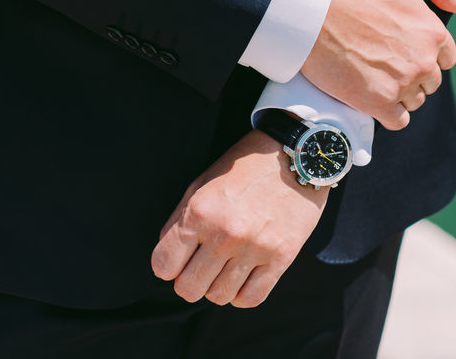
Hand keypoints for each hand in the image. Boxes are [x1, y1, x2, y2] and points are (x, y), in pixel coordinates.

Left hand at [151, 130, 326, 307]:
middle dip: (188, 282)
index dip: (166, 266)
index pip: (164, 265)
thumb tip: (166, 257)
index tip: (176, 260)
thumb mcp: (200, 185)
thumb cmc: (241, 169)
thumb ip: (178, 221)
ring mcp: (254, 248)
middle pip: (189, 289)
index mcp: (199, 213)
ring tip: (222, 268)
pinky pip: (251, 299)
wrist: (292, 157)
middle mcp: (224, 234)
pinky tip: (241, 277)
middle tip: (198, 268)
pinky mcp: (281, 258)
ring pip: (219, 297)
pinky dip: (241, 294)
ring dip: (215, 287)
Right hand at [301, 0, 455, 130]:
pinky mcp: (376, 102)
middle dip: (411, 73)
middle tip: (381, 61)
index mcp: (432, 32)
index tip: (400, 48)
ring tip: (372, 76)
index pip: (446, 58)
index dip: (425, 54)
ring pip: (414, 101)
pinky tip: (372, 97)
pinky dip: (388, 113)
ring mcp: (401, 84)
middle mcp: (423, 61)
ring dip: (399, 93)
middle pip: (430, 81)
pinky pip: (397, 120)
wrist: (307, 8)